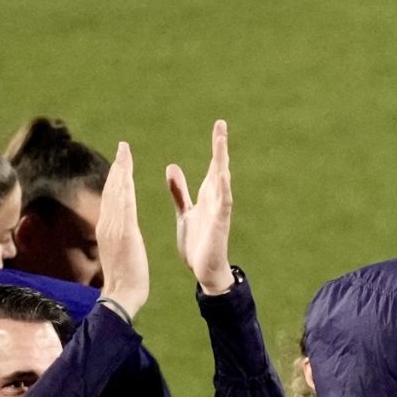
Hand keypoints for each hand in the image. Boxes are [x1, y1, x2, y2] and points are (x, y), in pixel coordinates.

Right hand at [95, 142, 150, 317]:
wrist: (122, 295)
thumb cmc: (125, 278)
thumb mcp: (121, 251)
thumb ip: (120, 237)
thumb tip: (121, 229)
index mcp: (109, 228)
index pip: (113, 197)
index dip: (117, 178)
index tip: (122, 162)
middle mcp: (108, 224)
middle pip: (112, 190)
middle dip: (118, 168)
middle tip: (123, 147)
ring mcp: (113, 228)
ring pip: (116, 194)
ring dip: (120, 172)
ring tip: (125, 154)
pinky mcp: (123, 235)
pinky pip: (123, 207)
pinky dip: (124, 190)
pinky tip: (127, 176)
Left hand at [167, 119, 233, 295]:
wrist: (205, 271)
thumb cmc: (197, 243)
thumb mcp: (185, 212)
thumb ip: (180, 191)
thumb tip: (172, 167)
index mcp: (206, 197)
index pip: (210, 166)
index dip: (215, 147)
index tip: (218, 126)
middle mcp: (215, 200)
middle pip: (218, 168)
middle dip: (220, 147)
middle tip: (221, 125)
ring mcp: (219, 212)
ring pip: (222, 182)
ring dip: (222, 162)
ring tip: (222, 143)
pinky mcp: (219, 225)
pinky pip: (223, 204)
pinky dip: (223, 189)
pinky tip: (222, 175)